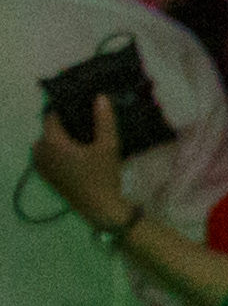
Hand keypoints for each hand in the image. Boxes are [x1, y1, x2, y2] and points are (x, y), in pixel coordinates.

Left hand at [30, 96, 130, 231]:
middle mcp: (41, 152)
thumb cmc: (103, 176)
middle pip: (48, 130)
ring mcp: (42, 166)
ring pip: (46, 144)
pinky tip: (75, 155)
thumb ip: (104, 120)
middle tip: (84, 124)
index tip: (80, 107)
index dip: (64, 110)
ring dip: (59, 139)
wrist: (99, 208)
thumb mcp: (108, 146)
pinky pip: (46, 157)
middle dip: (63, 126)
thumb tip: (100, 97)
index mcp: (52, 142)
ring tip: (81, 139)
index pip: (51, 117)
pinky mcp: (47, 177)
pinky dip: (56, 152)